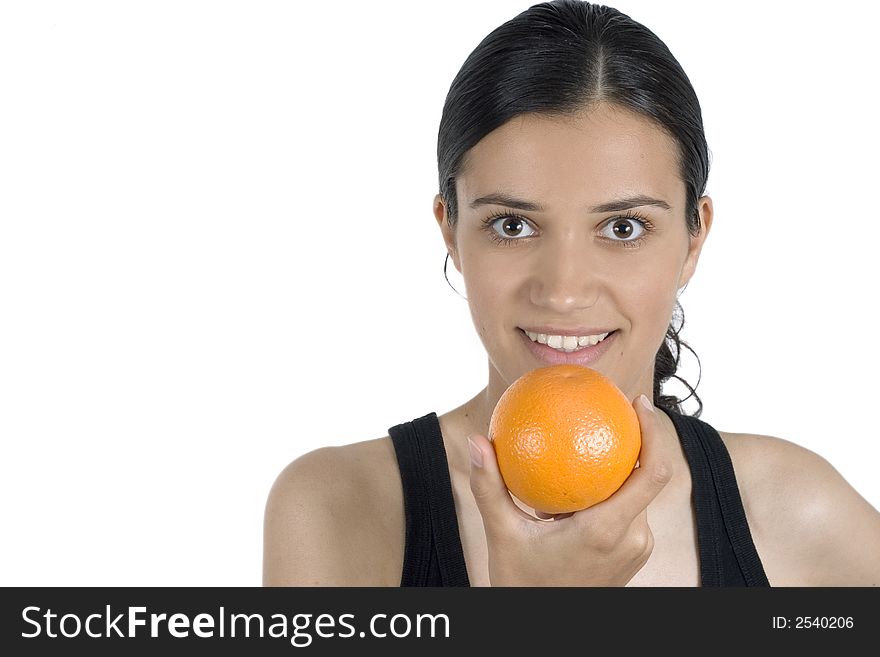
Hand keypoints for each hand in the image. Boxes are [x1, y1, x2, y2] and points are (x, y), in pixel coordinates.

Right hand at [468, 394, 673, 585]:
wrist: (544, 630)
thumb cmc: (523, 586)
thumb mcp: (502, 535)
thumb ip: (489, 487)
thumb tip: (477, 442)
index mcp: (607, 530)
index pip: (653, 473)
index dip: (656, 431)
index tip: (637, 401)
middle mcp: (632, 538)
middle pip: (649, 476)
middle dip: (638, 438)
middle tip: (614, 407)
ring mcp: (636, 549)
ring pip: (638, 493)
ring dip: (622, 466)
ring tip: (597, 437)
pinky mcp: (632, 553)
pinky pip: (630, 510)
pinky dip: (614, 487)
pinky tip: (587, 475)